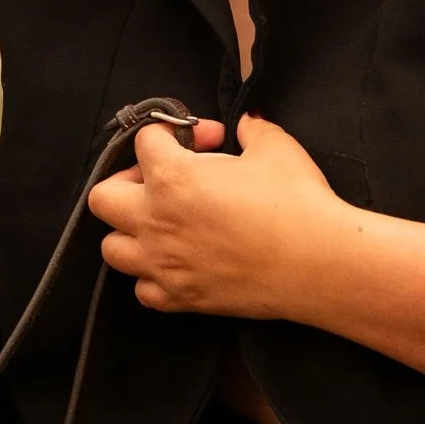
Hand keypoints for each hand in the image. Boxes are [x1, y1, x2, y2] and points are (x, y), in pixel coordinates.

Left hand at [88, 112, 354, 321]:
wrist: (320, 264)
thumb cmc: (297, 201)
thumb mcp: (275, 146)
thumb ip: (250, 129)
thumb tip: (245, 125)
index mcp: (172, 177)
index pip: (144, 140)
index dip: (177, 131)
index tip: (209, 139)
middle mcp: (155, 221)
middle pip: (104, 197)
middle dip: (130, 181)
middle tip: (167, 180)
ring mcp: (163, 264)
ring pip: (113, 249)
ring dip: (132, 232)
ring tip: (166, 224)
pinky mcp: (180, 298)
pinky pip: (143, 289)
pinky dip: (154, 276)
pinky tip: (180, 262)